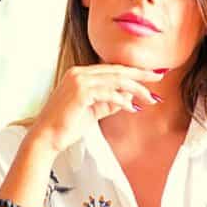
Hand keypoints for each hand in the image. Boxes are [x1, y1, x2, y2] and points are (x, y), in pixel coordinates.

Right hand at [27, 63, 166, 154]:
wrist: (47, 137)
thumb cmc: (67, 125)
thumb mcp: (94, 110)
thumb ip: (109, 102)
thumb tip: (129, 97)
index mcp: (80, 74)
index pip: (112, 70)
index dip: (132, 73)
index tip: (149, 76)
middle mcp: (79, 73)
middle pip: (117, 70)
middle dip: (140, 74)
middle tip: (159, 76)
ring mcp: (79, 80)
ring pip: (116, 79)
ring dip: (136, 88)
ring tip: (149, 97)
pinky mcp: (81, 92)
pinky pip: (109, 92)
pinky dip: (122, 100)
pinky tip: (131, 107)